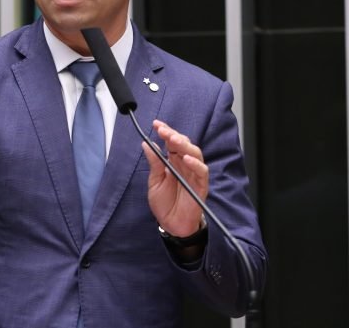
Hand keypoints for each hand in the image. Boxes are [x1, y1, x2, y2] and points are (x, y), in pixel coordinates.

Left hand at [143, 120, 208, 237]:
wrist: (172, 224)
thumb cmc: (164, 203)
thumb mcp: (154, 182)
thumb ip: (154, 163)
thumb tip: (147, 144)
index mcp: (173, 162)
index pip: (171, 142)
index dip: (166, 132)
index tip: (156, 124)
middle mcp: (184, 165)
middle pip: (183, 145)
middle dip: (173, 135)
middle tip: (163, 130)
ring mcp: (194, 174)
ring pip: (194, 154)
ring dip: (184, 145)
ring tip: (173, 140)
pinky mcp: (201, 185)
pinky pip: (201, 171)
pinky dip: (195, 164)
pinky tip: (186, 158)